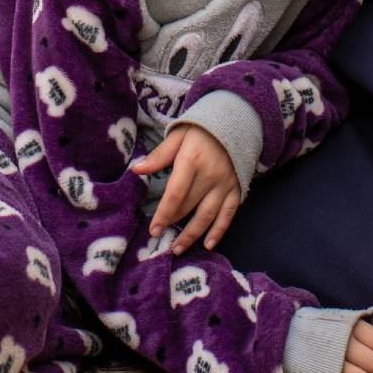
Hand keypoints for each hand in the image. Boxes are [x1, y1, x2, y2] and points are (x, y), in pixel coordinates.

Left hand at [130, 126, 240, 254]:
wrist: (236, 124)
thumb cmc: (200, 131)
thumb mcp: (178, 136)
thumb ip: (158, 156)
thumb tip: (136, 170)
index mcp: (191, 161)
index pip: (175, 194)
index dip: (164, 214)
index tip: (154, 229)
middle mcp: (210, 176)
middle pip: (189, 207)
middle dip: (174, 225)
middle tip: (161, 241)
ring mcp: (225, 185)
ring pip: (208, 216)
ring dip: (193, 235)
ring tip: (179, 248)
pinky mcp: (236, 190)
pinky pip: (228, 214)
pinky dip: (219, 231)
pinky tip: (209, 244)